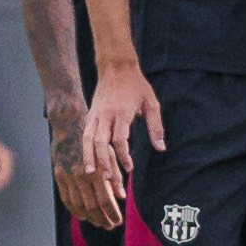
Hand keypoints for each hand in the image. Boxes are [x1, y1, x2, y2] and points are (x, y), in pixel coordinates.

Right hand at [49, 105, 120, 226]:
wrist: (70, 122)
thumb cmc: (95, 136)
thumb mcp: (110, 152)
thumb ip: (116, 175)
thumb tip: (121, 196)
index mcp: (96, 169)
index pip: (105, 199)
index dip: (112, 213)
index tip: (118, 221)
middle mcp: (81, 174)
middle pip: (92, 205)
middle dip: (102, 218)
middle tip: (110, 225)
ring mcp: (67, 175)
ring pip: (78, 204)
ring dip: (90, 217)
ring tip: (99, 223)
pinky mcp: (58, 174)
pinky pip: (66, 198)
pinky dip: (75, 209)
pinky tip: (83, 215)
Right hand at [81, 63, 161, 206]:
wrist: (116, 67)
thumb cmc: (136, 85)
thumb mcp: (152, 103)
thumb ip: (155, 127)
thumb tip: (161, 148)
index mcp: (122, 112)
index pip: (120, 138)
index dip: (124, 155)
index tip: (130, 168)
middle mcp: (106, 115)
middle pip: (101, 142)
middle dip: (104, 162)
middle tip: (109, 179)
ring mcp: (95, 115)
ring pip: (88, 139)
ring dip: (89, 157)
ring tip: (90, 173)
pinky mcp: (90, 115)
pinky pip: (85, 134)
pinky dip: (85, 148)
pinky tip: (87, 160)